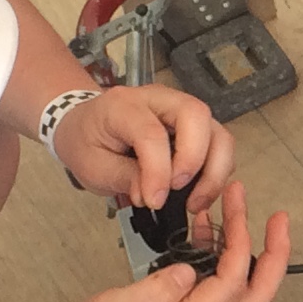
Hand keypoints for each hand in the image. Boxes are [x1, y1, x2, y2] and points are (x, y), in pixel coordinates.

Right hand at [50, 181, 288, 301]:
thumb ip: (154, 292)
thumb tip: (188, 271)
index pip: (232, 283)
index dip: (242, 242)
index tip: (238, 207)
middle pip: (258, 296)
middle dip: (275, 254)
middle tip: (279, 218)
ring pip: (244, 296)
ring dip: (250, 255)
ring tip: (237, 213)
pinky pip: (222, 297)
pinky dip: (226, 264)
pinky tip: (208, 235)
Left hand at [51, 84, 236, 212]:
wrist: (85, 124)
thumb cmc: (87, 141)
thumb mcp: (92, 166)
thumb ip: (124, 178)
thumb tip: (156, 196)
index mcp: (124, 105)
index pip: (151, 133)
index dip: (158, 171)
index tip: (154, 201)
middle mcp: (159, 98)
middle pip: (197, 116)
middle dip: (195, 160)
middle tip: (179, 193)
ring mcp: (181, 109)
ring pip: (217, 131)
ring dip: (215, 170)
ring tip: (196, 203)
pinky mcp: (195, 126)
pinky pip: (218, 144)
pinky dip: (216, 171)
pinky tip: (198, 194)